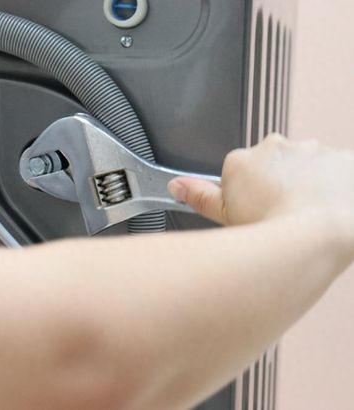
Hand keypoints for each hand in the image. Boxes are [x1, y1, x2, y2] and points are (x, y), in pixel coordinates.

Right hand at [168, 134, 353, 229]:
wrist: (320, 234)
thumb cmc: (273, 229)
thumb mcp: (225, 216)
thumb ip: (200, 197)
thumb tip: (176, 186)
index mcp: (243, 160)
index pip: (241, 171)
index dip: (248, 194)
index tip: (256, 210)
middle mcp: (276, 147)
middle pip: (274, 164)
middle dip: (278, 184)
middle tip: (281, 213)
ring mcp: (312, 149)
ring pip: (308, 166)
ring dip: (309, 184)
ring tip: (308, 214)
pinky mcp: (343, 157)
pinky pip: (339, 170)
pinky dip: (337, 187)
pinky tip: (330, 208)